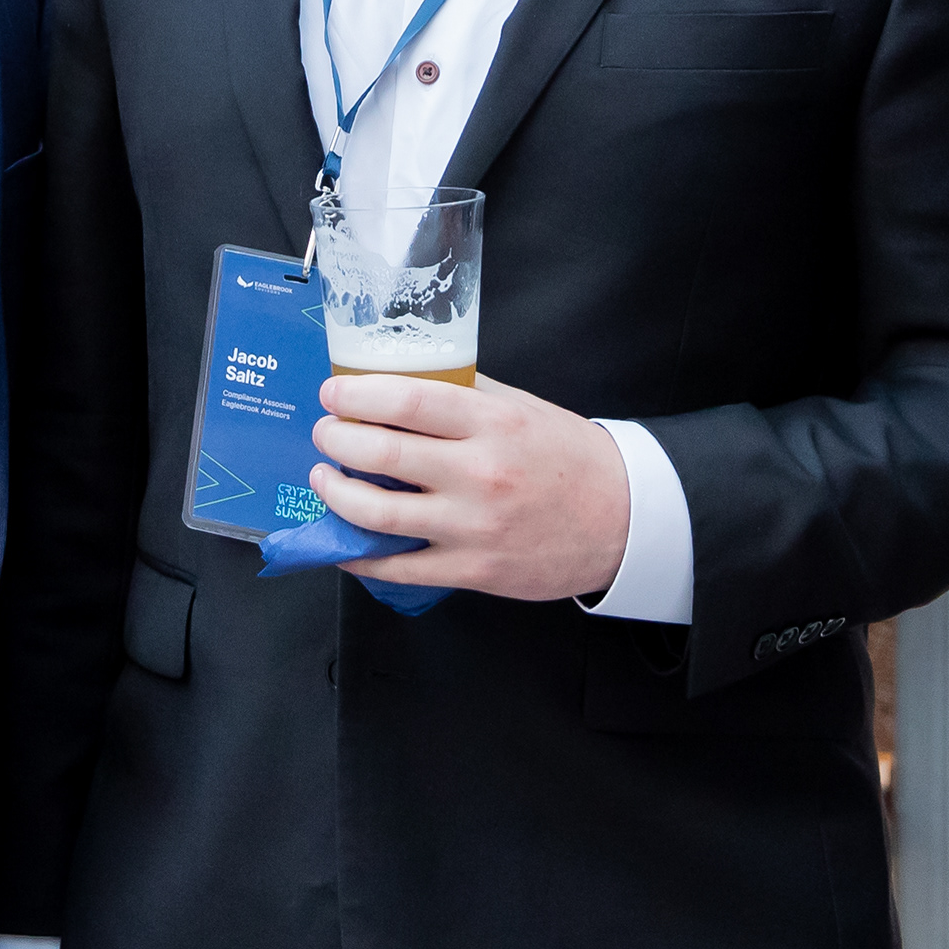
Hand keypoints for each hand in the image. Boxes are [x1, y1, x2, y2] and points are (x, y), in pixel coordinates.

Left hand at [305, 372, 631, 599]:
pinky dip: (359, 555)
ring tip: (325, 478)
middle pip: (382, 453)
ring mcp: (473, 526)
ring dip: (336, 493)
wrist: (623, 521)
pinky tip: (344, 541)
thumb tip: (407, 378)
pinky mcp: (472, 570)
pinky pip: (398, 566)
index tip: (333, 394)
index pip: (408, 399)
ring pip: (378, 513)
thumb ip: (467, 393)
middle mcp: (480, 473)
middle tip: (325, 433)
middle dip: (336, 440)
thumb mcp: (523, 408)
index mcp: (493, 423)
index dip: (357, 395)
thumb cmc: (571, 460)